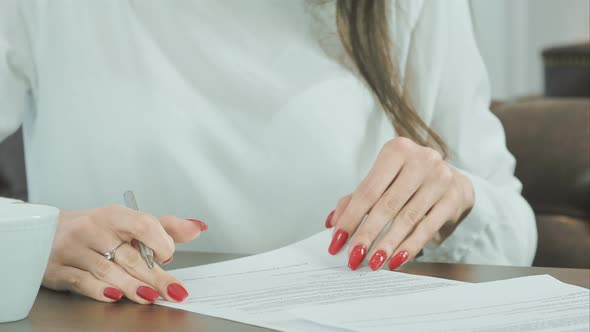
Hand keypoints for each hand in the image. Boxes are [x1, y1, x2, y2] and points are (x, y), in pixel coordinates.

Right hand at [42, 205, 206, 302]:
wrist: (45, 232)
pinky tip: (115, 296)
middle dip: (155, 276)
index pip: (142, 224)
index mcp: (113, 215)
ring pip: (107, 270)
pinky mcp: (59, 269)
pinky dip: (100, 290)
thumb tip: (198, 228)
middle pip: (129, 255)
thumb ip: (164, 227)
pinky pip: (82, 281)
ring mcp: (74, 249)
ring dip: (132, 286)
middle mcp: (92, 229)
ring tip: (151, 296)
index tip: (168, 257)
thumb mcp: (128, 223)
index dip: (160, 242)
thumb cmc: (96, 230)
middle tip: (174, 291)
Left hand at [325, 137, 473, 270]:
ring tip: (373, 262)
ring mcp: (440, 178)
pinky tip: (395, 260)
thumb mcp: (382, 182)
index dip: (350, 218)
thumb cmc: (409, 181)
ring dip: (387, 244)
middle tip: (353, 256)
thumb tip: (333, 222)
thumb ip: (356, 199)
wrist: (452, 181)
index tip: (337, 240)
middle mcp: (420, 160)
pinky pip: (427, 228)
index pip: (367, 190)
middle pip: (386, 205)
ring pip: (407, 219)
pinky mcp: (453, 198)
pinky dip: (409, 247)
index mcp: (396, 151)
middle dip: (367, 235)